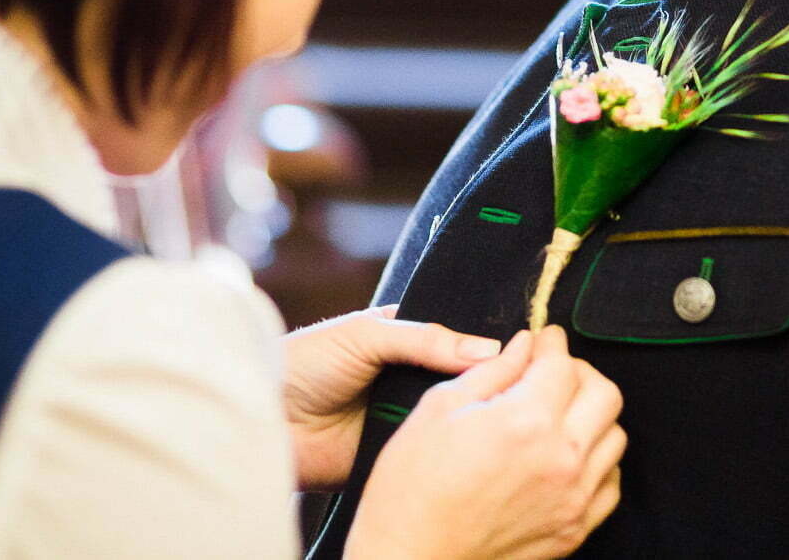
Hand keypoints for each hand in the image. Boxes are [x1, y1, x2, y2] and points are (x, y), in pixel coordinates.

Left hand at [283, 306, 500, 489]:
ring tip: (504, 407)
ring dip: (468, 413)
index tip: (522, 343)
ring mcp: (402, 415)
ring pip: (451, 413)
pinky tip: (474, 439)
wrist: (266, 420)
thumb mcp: (366, 335)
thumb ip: (425, 338)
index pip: (457, 337)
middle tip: (520, 379)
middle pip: (459, 377)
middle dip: (482, 380)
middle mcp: (408, 376)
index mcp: (404, 338)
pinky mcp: (396, 452)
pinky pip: (431, 449)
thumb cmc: (305, 364)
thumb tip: (487, 349)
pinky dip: (446, 446)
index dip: (485, 341)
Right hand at [346, 325, 626, 559]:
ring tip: (559, 417)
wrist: (410, 557)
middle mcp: (561, 457)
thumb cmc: (412, 486)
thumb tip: (523, 346)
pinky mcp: (574, 530)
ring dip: (592, 417)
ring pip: (615, 437)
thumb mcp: (439, 408)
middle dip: (579, 373)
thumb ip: (491, 371)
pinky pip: (610, 484)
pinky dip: (597, 463)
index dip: (550, 342)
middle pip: (605, 394)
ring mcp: (573, 498)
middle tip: (551, 374)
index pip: (562, 362)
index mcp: (526, 419)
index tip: (541, 341)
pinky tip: (567, 458)